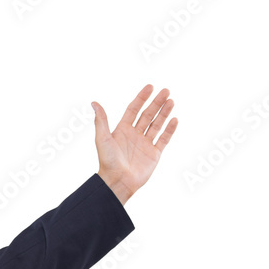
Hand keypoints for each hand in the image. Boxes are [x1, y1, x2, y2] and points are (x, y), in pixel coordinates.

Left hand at [92, 85, 177, 203]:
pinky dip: (169, 130)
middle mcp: (134, 135)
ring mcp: (145, 144)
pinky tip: (174, 119)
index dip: (141, 98)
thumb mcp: (102, 139)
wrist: (117, 182)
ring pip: (157, 125)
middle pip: (147, 115)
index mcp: (122, 130)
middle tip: (166, 91)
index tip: (150, 87)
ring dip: (164, 113)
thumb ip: (101, 121)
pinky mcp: (153, 154)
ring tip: (171, 101)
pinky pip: (163, 139)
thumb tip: (94, 103)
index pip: (134, 109)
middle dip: (156, 103)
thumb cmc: (108, 162)